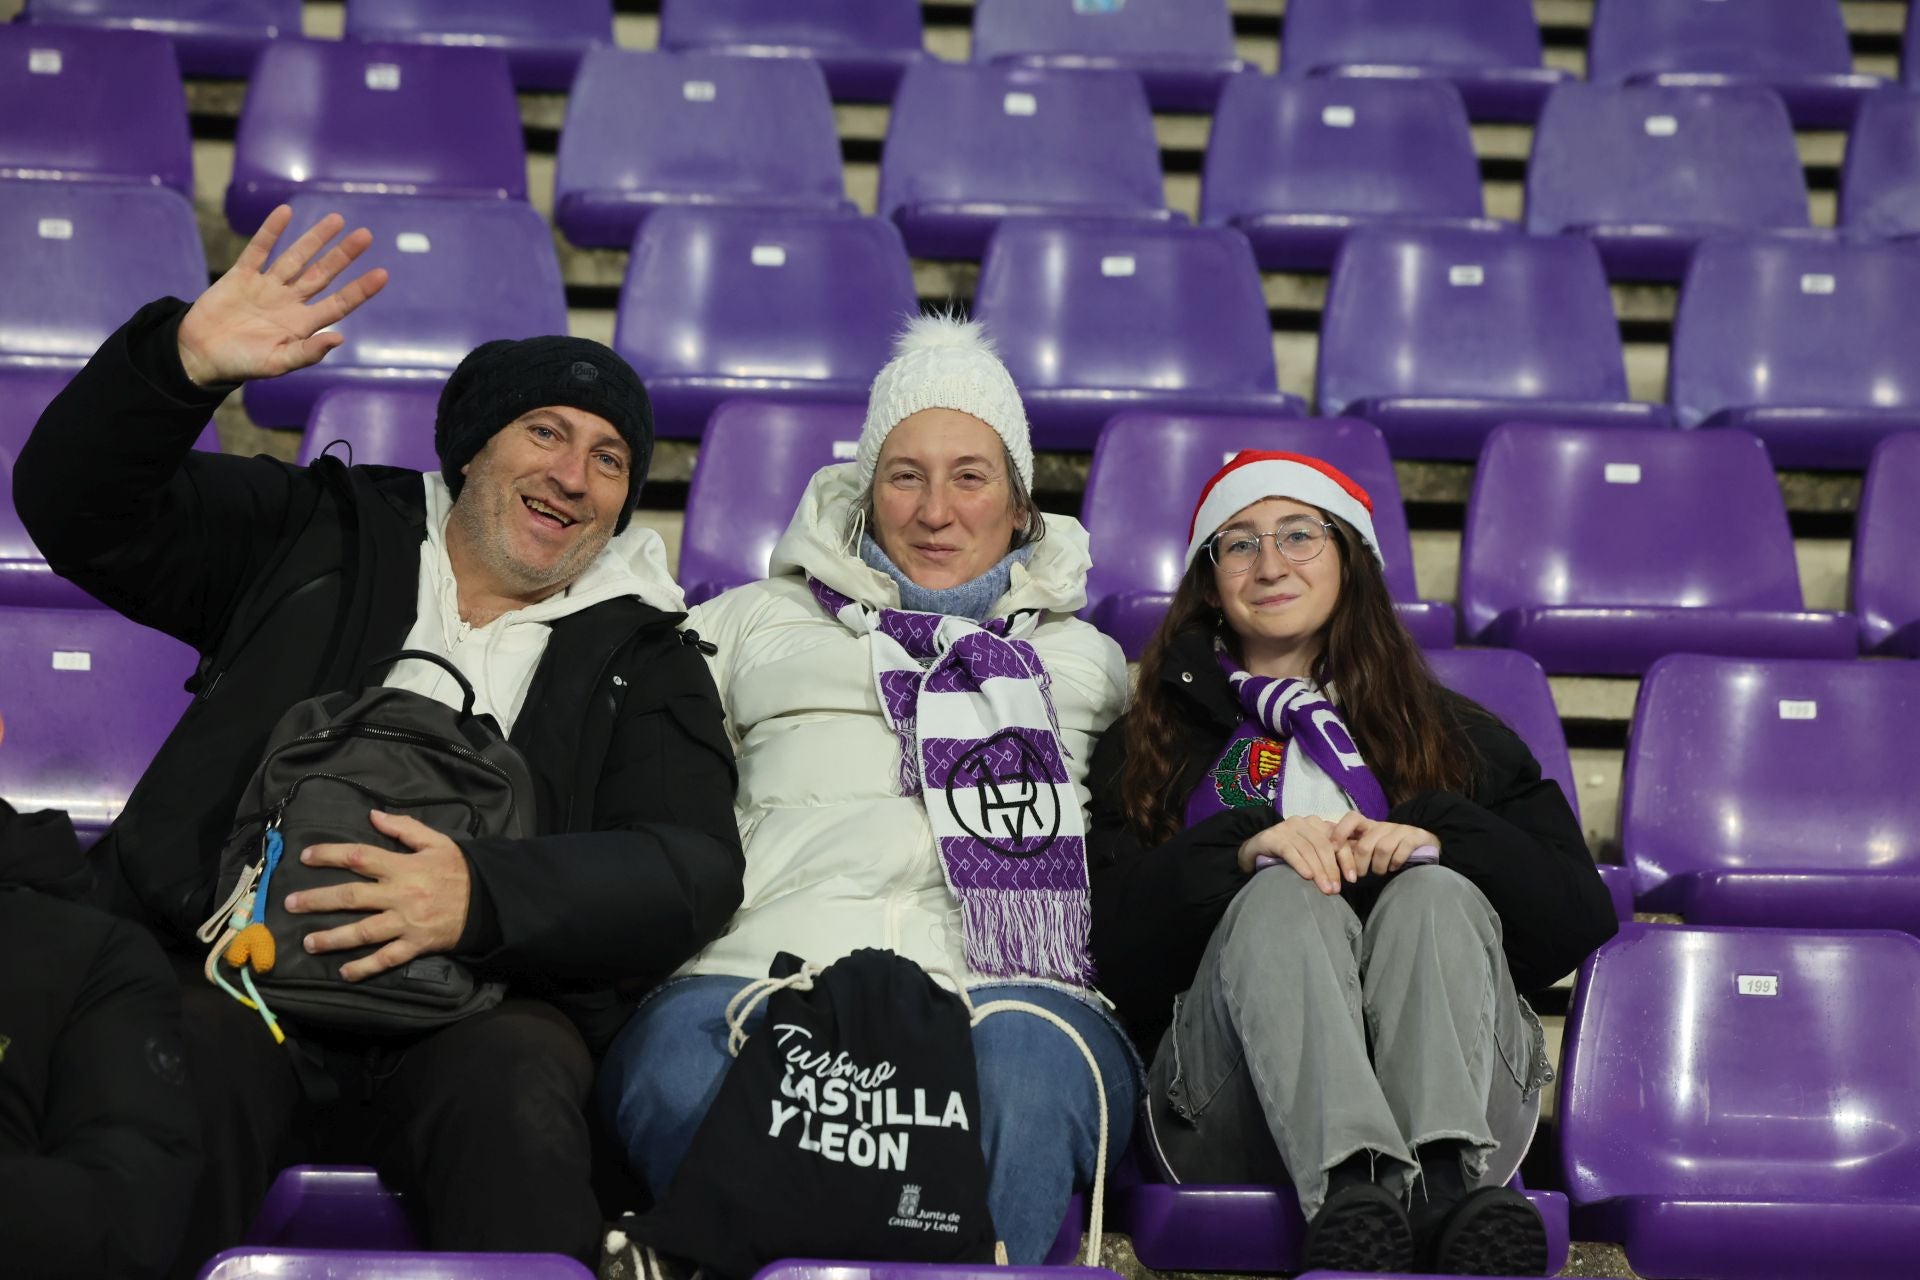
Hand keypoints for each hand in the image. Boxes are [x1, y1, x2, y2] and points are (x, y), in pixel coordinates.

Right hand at [176, 205, 388, 386]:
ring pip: (296, 257)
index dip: (360, 290)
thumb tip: (340, 339)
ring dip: (315, 238)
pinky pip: (259, 249)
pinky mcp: (241, 275)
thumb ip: (308, 353)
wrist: (199, 355)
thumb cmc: (241, 364)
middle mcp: (289, 301)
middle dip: (343, 255)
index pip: (339, 303)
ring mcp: (267, 286)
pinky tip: (286, 212)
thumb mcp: (277, 364)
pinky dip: (271, 231)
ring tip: (337, 219)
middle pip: (322, 274)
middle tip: (366, 235)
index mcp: (302, 324)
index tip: (383, 274)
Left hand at [284, 810, 470, 981]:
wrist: (489, 901)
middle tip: (290, 904)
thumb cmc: (460, 869)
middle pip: (351, 896)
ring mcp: (406, 923)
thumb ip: (404, 828)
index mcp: (403, 867)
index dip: (330, 855)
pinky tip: (344, 973)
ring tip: (308, 942)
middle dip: (317, 900)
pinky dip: (364, 967)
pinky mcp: (415, 945)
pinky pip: (386, 959)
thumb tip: (372, 815)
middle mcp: (399, 895)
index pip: (359, 857)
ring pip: (362, 932)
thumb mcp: (437, 841)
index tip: (306, 856)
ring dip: (332, 938)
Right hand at [1238, 816, 1350, 894]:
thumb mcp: (1310, 853)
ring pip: (1308, 849)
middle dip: (1332, 869)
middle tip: (1335, 890)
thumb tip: (1351, 876)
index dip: (1347, 859)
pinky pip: (1290, 850)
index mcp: (1317, 824)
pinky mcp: (1272, 837)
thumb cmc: (1287, 855)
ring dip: (1319, 871)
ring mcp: (1286, 827)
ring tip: (1325, 889)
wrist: (1255, 850)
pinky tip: (1307, 876)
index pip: (1338, 840)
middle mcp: (1303, 822)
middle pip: (1324, 845)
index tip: (1353, 879)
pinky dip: (1300, 864)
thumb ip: (1328, 857)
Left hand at [1330, 812, 1439, 879]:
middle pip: (1365, 844)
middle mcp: (1383, 825)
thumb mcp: (1369, 845)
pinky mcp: (1416, 836)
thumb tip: (1328, 859)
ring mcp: (1400, 829)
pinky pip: (1402, 850)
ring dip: (1378, 866)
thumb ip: (1352, 849)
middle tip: (1359, 875)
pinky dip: (1396, 862)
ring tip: (1379, 872)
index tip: (1333, 849)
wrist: (1423, 843)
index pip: (1351, 818)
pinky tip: (1394, 868)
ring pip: (1383, 849)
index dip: (1340, 832)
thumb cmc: (1389, 847)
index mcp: (1368, 825)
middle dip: (1360, 864)